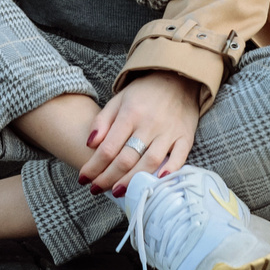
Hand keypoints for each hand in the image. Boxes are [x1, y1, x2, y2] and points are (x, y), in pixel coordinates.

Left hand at [82, 73, 197, 196]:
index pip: (108, 147)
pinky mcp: (185, 137)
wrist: (177, 77)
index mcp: (130, 113)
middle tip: (96, 189)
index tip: (83, 178)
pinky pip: (179, 157)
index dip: (94, 166)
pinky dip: (168, 171)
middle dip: (108, 178)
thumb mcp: (118, 100)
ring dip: (132, 181)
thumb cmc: (144, 92)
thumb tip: (89, 144)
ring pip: (149, 162)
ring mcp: (169, 131)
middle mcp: (150, 124)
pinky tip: (156, 182)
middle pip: (126, 158)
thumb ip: (102, 121)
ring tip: (117, 192)